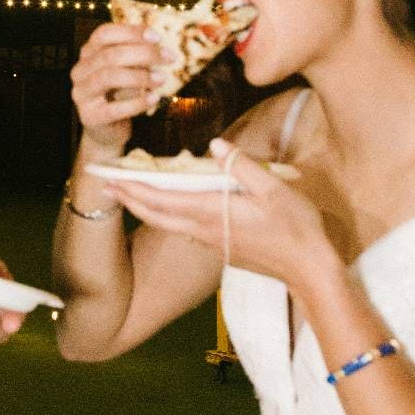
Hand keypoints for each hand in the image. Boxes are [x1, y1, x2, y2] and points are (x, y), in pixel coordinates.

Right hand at [70, 21, 165, 154]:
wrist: (109, 130)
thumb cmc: (120, 95)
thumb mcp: (128, 70)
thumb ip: (137, 56)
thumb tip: (158, 44)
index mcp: (88, 54)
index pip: (103, 34)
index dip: (130, 32)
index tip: (157, 37)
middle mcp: (80, 71)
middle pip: (109, 55)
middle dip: (143, 53)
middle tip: (169, 57)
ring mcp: (81, 94)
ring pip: (109, 77)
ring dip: (140, 76)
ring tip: (161, 78)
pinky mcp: (90, 116)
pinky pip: (114, 108)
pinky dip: (137, 102)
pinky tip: (154, 99)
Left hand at [99, 140, 335, 293]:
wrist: (309, 270)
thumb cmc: (295, 228)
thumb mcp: (273, 189)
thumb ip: (242, 165)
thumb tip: (215, 144)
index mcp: (211, 213)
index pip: (161, 199)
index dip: (133, 188)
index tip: (111, 178)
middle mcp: (204, 230)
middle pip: (155, 214)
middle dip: (129, 199)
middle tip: (106, 185)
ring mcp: (212, 241)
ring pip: (167, 223)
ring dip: (145, 207)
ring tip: (129, 192)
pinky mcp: (222, 248)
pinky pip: (184, 229)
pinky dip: (166, 214)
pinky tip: (168, 205)